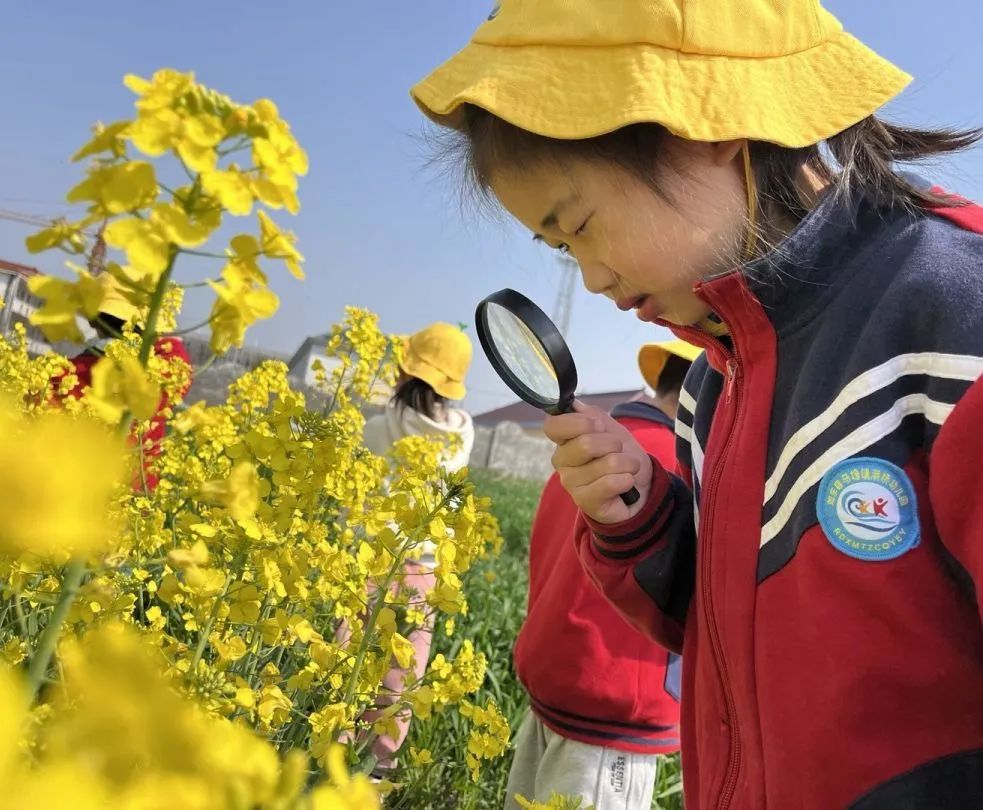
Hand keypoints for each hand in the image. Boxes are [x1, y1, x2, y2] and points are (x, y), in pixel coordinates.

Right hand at [543, 401, 652, 523]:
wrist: (642, 487)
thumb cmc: (622, 456)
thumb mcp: (612, 429)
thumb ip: (592, 416)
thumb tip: (574, 405)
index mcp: (564, 440)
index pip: (553, 426)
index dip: (579, 422)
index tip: (599, 425)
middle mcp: (562, 461)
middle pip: (585, 444)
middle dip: (614, 443)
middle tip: (619, 450)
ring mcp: (571, 483)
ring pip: (607, 463)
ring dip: (627, 463)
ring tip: (627, 468)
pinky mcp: (585, 501)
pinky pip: (611, 483)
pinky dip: (627, 479)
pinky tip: (626, 483)